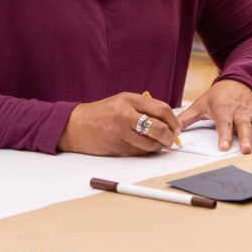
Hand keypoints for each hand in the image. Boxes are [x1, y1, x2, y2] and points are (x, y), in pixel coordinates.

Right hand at [57, 92, 180, 155]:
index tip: (176, 127)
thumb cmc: (101, 112)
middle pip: (158, 128)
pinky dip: (145, 151)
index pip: (161, 110)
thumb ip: (144, 108)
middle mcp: (125, 115)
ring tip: (159, 144)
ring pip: (150, 144)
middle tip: (172, 139)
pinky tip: (143, 146)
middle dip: (170, 136)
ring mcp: (120, 132)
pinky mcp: (117, 147)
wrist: (74, 126)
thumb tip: (168, 121)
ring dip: (159, 146)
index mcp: (129, 100)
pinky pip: (139, 152)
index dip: (173, 120)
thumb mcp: (122, 101)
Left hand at [177, 79, 251, 153]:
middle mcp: (239, 110)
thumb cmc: (219, 96)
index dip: (224, 135)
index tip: (223, 147)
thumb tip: (172, 131)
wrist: (238, 79)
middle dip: (246, 137)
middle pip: (243, 125)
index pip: (224, 123)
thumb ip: (186, 118)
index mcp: (223, 108)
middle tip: (246, 150)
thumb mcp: (201, 104)